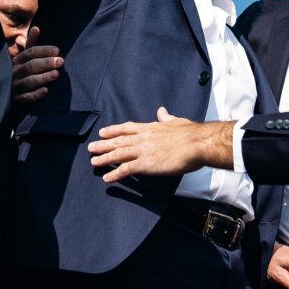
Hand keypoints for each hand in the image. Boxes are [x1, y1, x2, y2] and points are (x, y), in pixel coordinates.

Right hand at [11, 26, 62, 103]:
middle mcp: (14, 72)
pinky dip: (35, 94)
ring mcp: (14, 86)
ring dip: (43, 77)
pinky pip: (26, 97)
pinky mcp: (16, 100)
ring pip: (29, 81)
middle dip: (46, 63)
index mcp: (17, 60)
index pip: (30, 52)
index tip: (57, 50)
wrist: (4, 95)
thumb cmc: (18, 73)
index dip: (44, 50)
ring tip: (56, 74)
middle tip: (61, 61)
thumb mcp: (23, 59)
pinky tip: (46, 91)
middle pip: (30, 66)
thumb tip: (37, 28)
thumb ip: (31, 45)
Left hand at [87, 108, 234, 181]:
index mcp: (151, 128)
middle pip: (119, 141)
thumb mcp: (177, 121)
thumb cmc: (191, 133)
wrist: (197, 143)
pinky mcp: (147, 164)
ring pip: (119, 154)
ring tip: (93, 161)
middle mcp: (144, 138)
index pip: (127, 128)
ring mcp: (144, 151)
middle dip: (104, 144)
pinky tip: (107, 178)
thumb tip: (162, 110)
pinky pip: (127, 169)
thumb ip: (166, 118)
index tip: (102, 132)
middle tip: (91, 147)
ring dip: (105, 158)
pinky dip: (115, 173)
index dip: (113, 130)